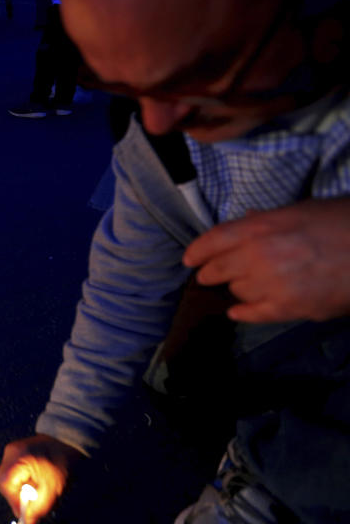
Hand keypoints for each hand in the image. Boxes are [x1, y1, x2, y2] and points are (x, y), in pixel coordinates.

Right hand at [0, 434, 82, 523]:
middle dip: (16, 497)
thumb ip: (39, 507)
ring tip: (38, 491)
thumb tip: (27, 522)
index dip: (13, 501)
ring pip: (8, 480)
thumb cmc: (62, 460)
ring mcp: (12, 452)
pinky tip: (36, 483)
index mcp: (18, 457)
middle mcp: (11, 453)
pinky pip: (14, 474)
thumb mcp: (53, 488)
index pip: (4, 483)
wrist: (68, 442)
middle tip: (31, 505)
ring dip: (20, 491)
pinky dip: (23, 483)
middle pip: (4, 482)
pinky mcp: (16, 454)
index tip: (24, 513)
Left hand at [184, 197, 349, 322]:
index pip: (214, 240)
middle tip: (208, 275)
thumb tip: (247, 219)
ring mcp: (274, 284)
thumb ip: (269, 219)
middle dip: (211, 272)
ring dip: (236, 288)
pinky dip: (243, 313)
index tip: (189, 259)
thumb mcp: (303, 210)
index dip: (197, 251)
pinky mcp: (291, 308)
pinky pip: (255, 314)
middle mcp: (260, 255)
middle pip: (218, 269)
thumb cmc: (344, 223)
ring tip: (240, 285)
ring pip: (237, 291)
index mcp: (262, 227)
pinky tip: (237, 312)